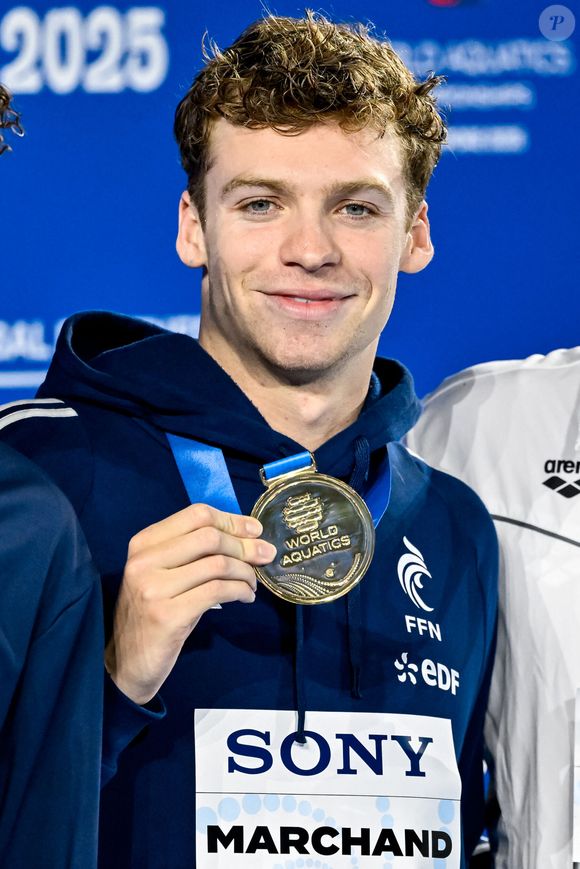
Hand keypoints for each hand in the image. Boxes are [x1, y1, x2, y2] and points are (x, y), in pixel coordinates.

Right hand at [105, 504, 275, 704]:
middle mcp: (144, 561)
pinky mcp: (167, 615)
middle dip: (244, 546)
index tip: (255, 530)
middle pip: (209, 537)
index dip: (232, 520)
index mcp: (143, 543)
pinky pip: (217, 591)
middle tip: (265, 557)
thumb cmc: (153, 613)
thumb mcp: (165, 574)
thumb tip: (249, 536)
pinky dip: (240, 591)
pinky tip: (246, 597)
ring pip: (217, 565)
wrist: (128, 662)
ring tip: (252, 583)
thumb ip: (194, 552)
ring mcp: (153, 588)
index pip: (196, 515)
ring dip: (245, 572)